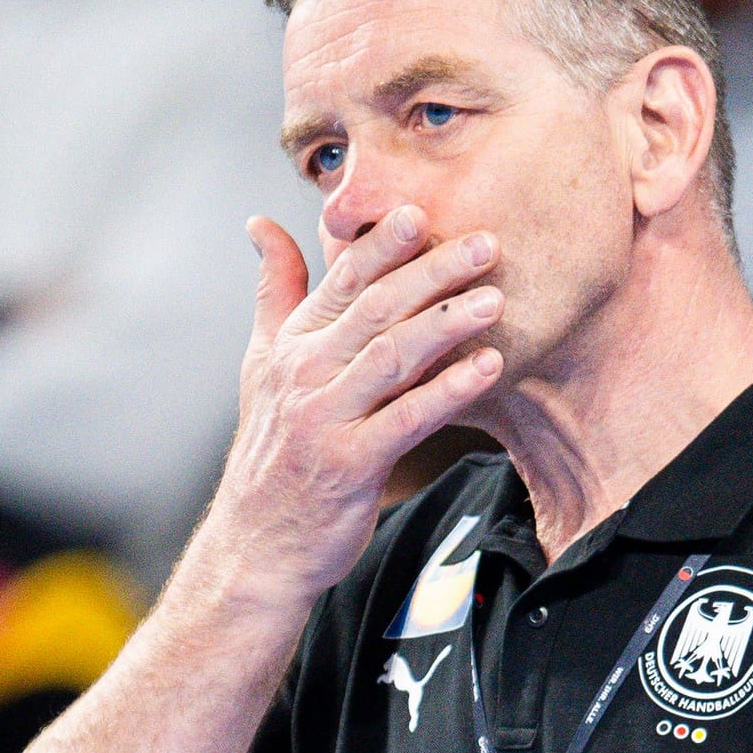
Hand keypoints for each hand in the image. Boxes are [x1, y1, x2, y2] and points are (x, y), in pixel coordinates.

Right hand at [199, 206, 503, 608]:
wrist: (258, 541)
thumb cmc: (273, 449)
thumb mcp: (262, 361)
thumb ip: (275, 291)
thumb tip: (261, 224)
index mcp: (291, 344)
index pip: (342, 280)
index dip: (384, 243)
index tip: (423, 211)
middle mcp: (305, 373)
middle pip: (376, 308)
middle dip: (432, 272)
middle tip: (485, 243)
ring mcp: (325, 418)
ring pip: (392, 356)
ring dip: (446, 323)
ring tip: (494, 298)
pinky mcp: (350, 463)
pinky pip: (407, 418)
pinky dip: (448, 391)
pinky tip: (487, 368)